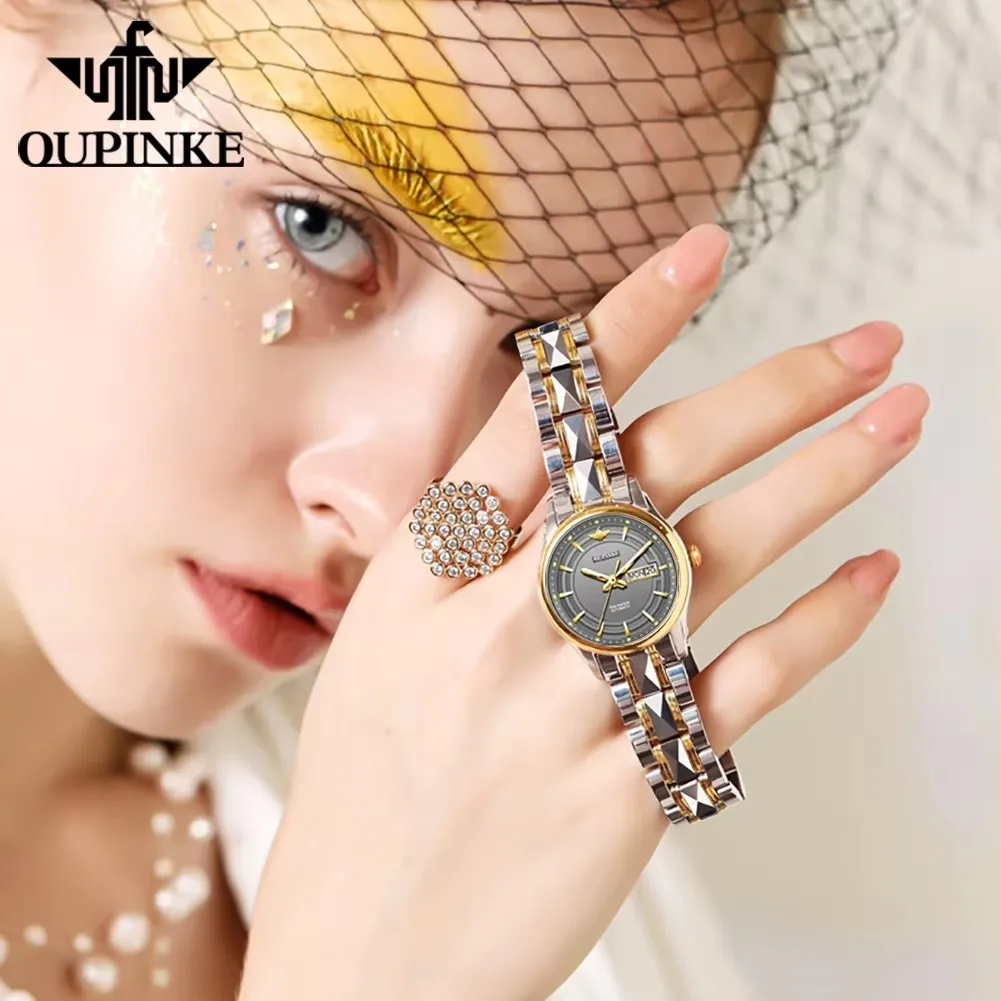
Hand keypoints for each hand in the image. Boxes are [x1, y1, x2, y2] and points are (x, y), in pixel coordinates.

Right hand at [240, 225, 925, 1000]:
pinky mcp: (629, 787)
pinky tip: (874, 573)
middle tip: (867, 344)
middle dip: (771, 390)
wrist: (362, 959)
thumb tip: (566, 460)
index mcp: (425, 573)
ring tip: (897, 422)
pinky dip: (821, 624)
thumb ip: (469, 553)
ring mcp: (566, 703)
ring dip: (820, 479)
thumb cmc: (368, 795)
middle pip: (651, 468)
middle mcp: (498, 619)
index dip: (627, 323)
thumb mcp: (384, 646)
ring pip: (716, 556)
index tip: (705, 250)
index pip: (537, 413)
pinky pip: (744, 684)